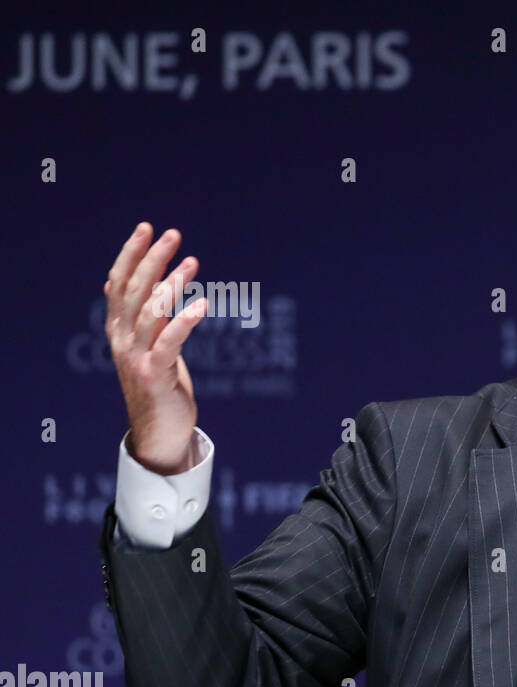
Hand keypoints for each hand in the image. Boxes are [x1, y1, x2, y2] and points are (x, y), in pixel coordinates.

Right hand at [104, 222, 207, 473]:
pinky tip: (202, 304)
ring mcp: (136, 357)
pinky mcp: (156, 374)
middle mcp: (122, 340)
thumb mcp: (148, 346)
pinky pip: (170, 341)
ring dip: (171, 284)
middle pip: (134, 290)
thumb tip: (132, 285)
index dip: (131, 255)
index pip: (119, 283)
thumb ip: (142, 318)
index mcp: (119, 330)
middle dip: (152, 259)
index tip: (146, 229)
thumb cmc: (161, 385)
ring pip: (150, 311)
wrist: (160, 431)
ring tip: (191, 262)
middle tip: (171, 234)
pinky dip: (184, 321)